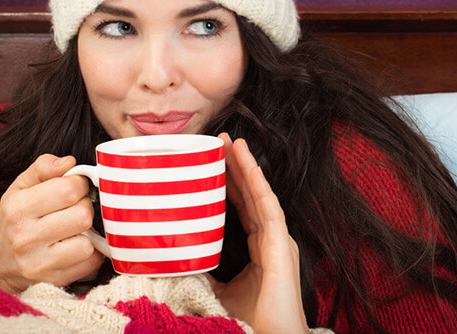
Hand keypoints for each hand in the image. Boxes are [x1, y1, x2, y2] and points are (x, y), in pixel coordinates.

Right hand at [0, 154, 103, 293]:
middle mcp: (26, 238)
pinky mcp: (54, 281)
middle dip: (85, 207)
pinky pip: (90, 263)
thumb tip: (69, 162)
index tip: (75, 187)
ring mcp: (39, 263)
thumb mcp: (19, 188)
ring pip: (88, 242)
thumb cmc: (13, 220)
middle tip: (74, 209)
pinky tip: (74, 246)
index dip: (80, 184)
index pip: (69, 189)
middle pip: (83, 215)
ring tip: (73, 229)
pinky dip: (89, 253)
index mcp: (18, 209)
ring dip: (86, 233)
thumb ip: (43, 168)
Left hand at [207, 133, 308, 333]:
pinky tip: (248, 165)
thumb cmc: (251, 322)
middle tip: (220, 140)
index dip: (231, 183)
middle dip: (236, 166)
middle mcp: (270, 239)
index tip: (215, 162)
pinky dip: (258, 184)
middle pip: (251, 194)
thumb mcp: (216, 289)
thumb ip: (201, 268)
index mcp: (259, 247)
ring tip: (233, 142)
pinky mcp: (282, 245)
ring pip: (260, 194)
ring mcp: (278, 240)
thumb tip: (173, 254)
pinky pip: (269, 208)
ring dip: (247, 166)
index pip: (243, 207)